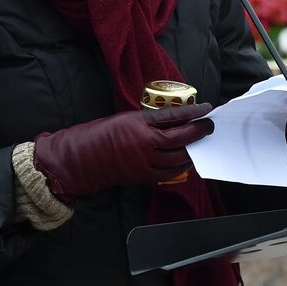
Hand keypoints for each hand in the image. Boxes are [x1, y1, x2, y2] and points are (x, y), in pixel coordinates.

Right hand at [33, 104, 214, 202]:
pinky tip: (185, 161)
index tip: (206, 109)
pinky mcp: (141, 176)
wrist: (78, 159)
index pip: (172, 117)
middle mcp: (143, 145)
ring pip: (176, 159)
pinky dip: (179, 167)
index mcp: (138, 125)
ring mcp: (143, 163)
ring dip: (191, 151)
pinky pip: (167, 174)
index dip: (192, 113)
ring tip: (200, 143)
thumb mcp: (125, 118)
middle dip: (197, 133)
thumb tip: (175, 119)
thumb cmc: (98, 134)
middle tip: (208, 126)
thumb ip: (150, 121)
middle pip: (179, 139)